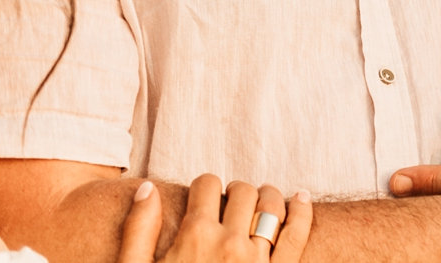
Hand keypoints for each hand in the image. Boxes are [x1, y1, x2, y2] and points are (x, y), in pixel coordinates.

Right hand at [117, 175, 312, 262]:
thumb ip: (139, 230)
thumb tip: (148, 188)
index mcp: (194, 237)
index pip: (207, 185)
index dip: (203, 186)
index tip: (203, 196)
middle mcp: (230, 243)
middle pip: (242, 191)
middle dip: (234, 191)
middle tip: (229, 203)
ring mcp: (258, 260)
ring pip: (272, 205)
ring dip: (266, 196)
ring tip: (259, 200)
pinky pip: (297, 233)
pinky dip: (302, 210)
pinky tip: (300, 198)